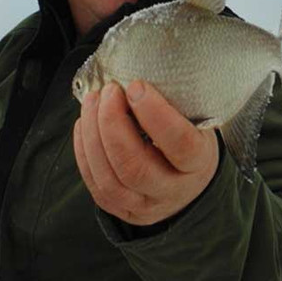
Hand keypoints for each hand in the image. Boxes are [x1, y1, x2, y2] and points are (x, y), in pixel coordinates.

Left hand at [73, 80, 218, 225]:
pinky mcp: (119, 209)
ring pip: (108, 178)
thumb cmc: (189, 141)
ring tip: (93, 101)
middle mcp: (171, 190)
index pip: (179, 143)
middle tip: (109, 91)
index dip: (155, 114)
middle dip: (112, 124)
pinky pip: (94, 182)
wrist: (188, 185)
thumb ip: (175, 105)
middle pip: (134, 166)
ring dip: (92, 134)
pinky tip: (85, 123)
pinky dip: (84, 150)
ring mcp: (143, 205)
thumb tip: (138, 71)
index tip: (137, 86)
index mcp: (197, 164)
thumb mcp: (197, 123)